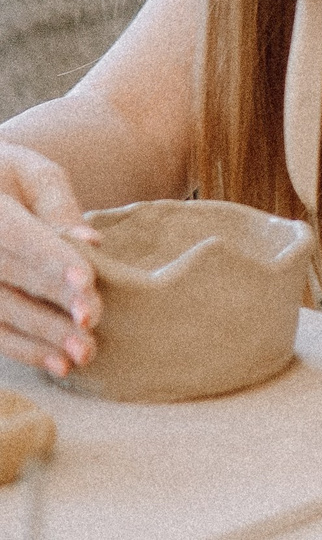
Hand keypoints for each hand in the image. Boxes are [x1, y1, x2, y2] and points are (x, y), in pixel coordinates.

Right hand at [0, 145, 100, 376]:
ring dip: (42, 336)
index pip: (20, 238)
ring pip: (0, 312)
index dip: (53, 260)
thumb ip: (59, 206)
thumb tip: (91, 242)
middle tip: (93, 322)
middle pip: (12, 278)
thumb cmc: (9, 176)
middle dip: (54, 302)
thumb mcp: (34, 176)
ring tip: (83, 353)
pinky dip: (24, 349)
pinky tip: (58, 364)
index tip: (86, 283)